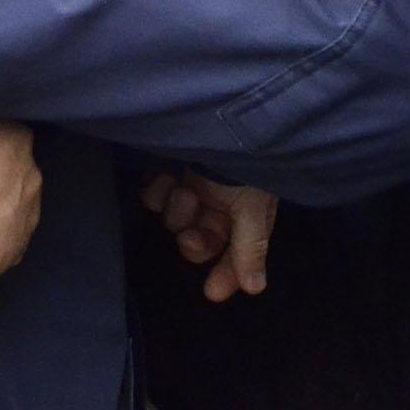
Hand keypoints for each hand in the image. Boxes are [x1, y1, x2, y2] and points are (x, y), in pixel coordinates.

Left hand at [144, 172, 275, 301]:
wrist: (213, 116)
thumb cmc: (240, 167)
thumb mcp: (252, 207)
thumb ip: (250, 247)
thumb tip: (256, 289)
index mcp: (244, 216)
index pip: (234, 256)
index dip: (225, 275)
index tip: (212, 293)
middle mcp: (217, 206)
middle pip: (197, 242)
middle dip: (193, 240)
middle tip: (190, 234)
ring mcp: (191, 189)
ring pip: (173, 219)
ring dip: (176, 210)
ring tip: (183, 190)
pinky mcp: (167, 173)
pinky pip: (153, 196)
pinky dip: (156, 190)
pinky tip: (166, 177)